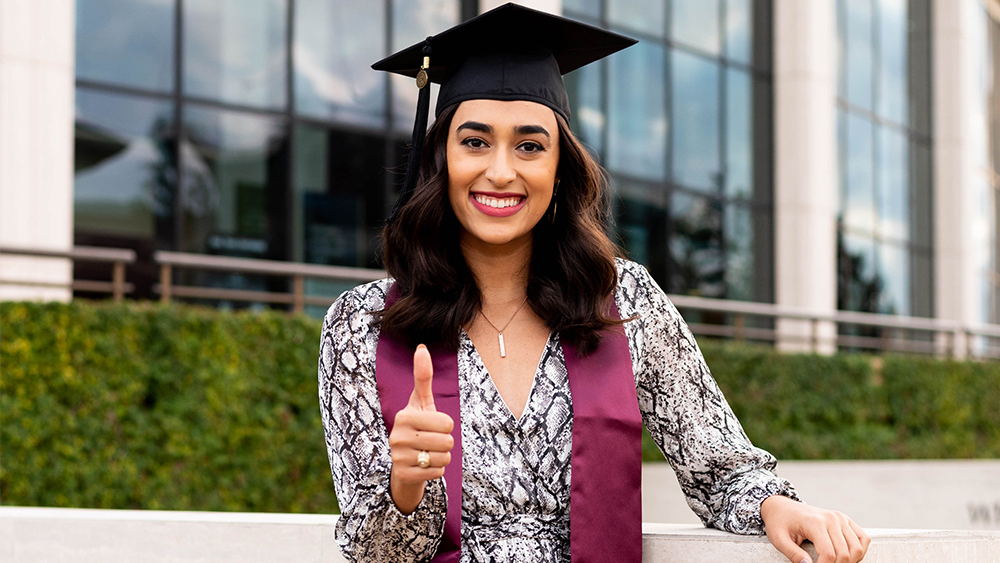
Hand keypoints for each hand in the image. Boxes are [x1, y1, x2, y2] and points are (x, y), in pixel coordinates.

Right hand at [388, 344, 454, 513]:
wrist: (404, 459)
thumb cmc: (418, 425)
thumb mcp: (422, 401)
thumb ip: (423, 376)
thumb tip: (422, 347)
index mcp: (404, 416)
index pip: (447, 423)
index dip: (446, 425)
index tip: (433, 425)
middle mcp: (397, 436)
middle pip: (447, 441)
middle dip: (445, 443)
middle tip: (432, 441)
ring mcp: (398, 457)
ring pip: (444, 458)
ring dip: (442, 457)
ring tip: (428, 452)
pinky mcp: (403, 475)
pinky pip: (437, 473)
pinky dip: (436, 470)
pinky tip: (424, 465)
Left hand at [761, 495, 869, 562]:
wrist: (781, 507)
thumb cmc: (779, 522)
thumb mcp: (779, 539)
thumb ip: (793, 554)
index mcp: (815, 522)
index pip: (829, 554)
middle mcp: (831, 518)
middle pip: (845, 554)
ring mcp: (840, 518)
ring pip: (857, 548)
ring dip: (849, 561)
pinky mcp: (845, 520)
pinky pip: (863, 538)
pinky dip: (859, 551)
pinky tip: (846, 557)